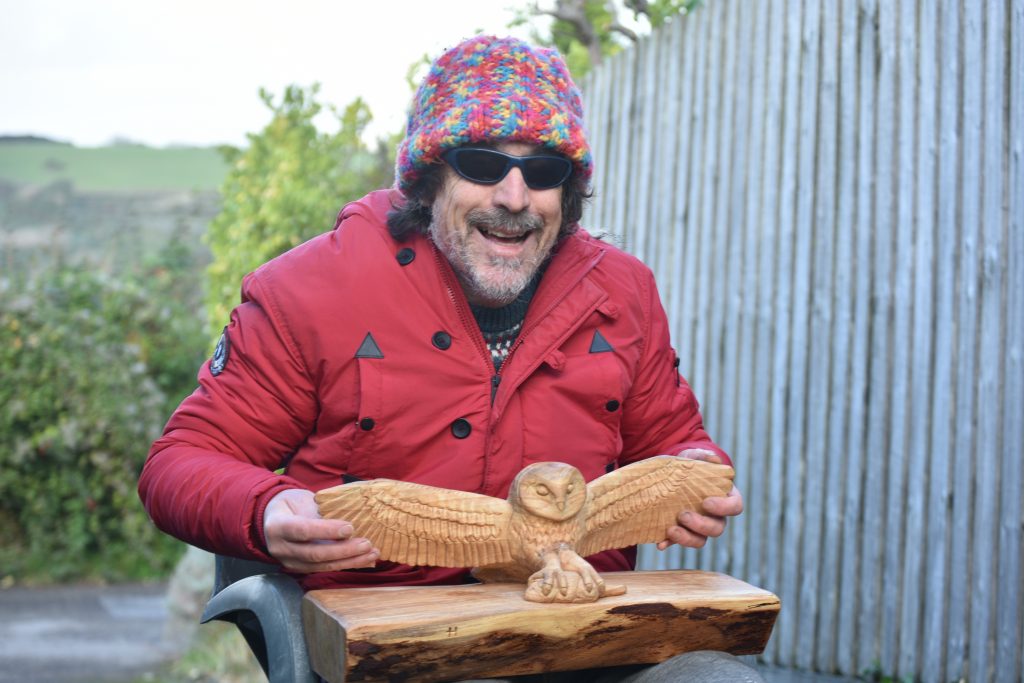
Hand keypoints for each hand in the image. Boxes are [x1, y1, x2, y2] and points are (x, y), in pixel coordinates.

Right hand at [262, 488, 378, 572]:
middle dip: (343, 551)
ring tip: (372, 553)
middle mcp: (280, 548)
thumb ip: (320, 512)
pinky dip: (346, 564)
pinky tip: (364, 560)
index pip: (303, 530)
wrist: (274, 517)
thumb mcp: (302, 500)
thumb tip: (350, 522)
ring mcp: (289, 562)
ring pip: (321, 566)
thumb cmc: (291, 504)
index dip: (327, 531)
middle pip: (314, 553)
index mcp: (278, 526)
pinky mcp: (300, 569)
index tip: (350, 528)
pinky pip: (325, 569)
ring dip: (349, 561)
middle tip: (366, 543)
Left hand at [656, 449, 743, 549]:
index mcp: (725, 497)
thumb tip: (714, 458)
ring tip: (671, 530)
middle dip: (701, 525)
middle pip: (718, 528)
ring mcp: (699, 526)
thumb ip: (703, 455)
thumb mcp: (694, 456)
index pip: (735, 507)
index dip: (723, 508)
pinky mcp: (682, 531)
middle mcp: (715, 516)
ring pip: (701, 540)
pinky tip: (660, 543)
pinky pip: (679, 542)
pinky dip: (670, 543)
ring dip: (687, 538)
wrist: (671, 473)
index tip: (706, 502)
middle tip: (682, 515)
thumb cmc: (690, 465)